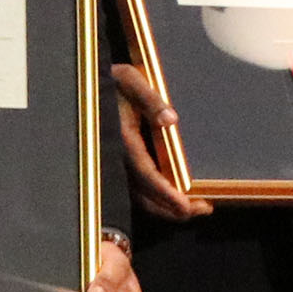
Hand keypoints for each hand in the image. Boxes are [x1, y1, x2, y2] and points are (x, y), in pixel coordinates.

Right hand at [112, 62, 209, 221]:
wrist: (89, 85)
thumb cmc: (113, 81)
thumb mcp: (131, 80)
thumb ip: (150, 99)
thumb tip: (171, 119)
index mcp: (123, 138)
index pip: (147, 174)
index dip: (166, 194)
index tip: (186, 207)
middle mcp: (119, 157)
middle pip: (145, 195)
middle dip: (173, 209)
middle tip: (203, 210)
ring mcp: (118, 163)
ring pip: (141, 197)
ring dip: (167, 208)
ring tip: (196, 209)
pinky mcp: (121, 164)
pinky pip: (138, 190)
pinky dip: (158, 199)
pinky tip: (176, 198)